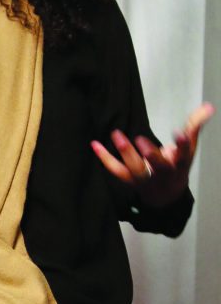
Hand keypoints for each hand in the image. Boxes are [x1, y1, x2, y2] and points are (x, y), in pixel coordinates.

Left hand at [91, 102, 214, 209]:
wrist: (166, 196)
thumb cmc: (176, 167)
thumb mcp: (188, 149)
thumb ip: (195, 126)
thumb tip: (209, 106)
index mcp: (179, 165)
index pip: (183, 155)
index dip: (182, 144)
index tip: (179, 132)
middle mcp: (163, 174)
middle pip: (158, 167)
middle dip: (151, 155)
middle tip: (141, 140)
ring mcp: (146, 179)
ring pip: (135, 170)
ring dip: (125, 153)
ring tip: (116, 134)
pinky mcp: (130, 181)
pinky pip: (116, 171)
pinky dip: (104, 158)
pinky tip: (94, 144)